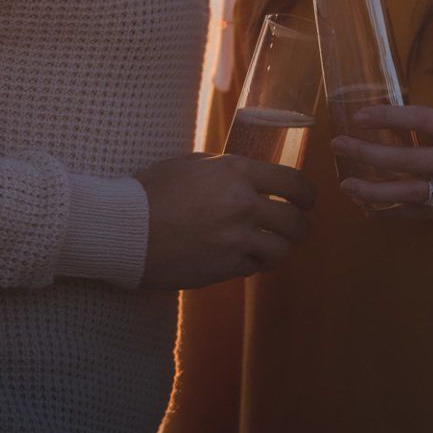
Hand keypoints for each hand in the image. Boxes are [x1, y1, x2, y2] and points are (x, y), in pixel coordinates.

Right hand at [134, 153, 315, 290]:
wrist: (125, 228)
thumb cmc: (152, 190)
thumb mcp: (191, 163)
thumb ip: (225, 169)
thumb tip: (248, 174)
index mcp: (236, 173)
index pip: (293, 182)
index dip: (307, 194)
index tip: (307, 200)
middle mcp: (242, 205)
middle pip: (296, 221)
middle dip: (300, 226)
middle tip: (295, 227)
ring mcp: (235, 239)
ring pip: (282, 250)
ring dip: (280, 249)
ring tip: (273, 247)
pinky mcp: (224, 268)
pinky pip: (254, 268)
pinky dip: (254, 264)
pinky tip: (243, 258)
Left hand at [332, 105, 432, 227]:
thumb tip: (396, 125)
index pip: (421, 119)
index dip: (388, 117)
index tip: (358, 116)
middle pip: (407, 158)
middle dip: (367, 153)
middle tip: (338, 145)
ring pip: (410, 192)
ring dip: (374, 189)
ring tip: (347, 185)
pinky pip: (423, 214)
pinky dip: (395, 211)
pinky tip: (373, 207)